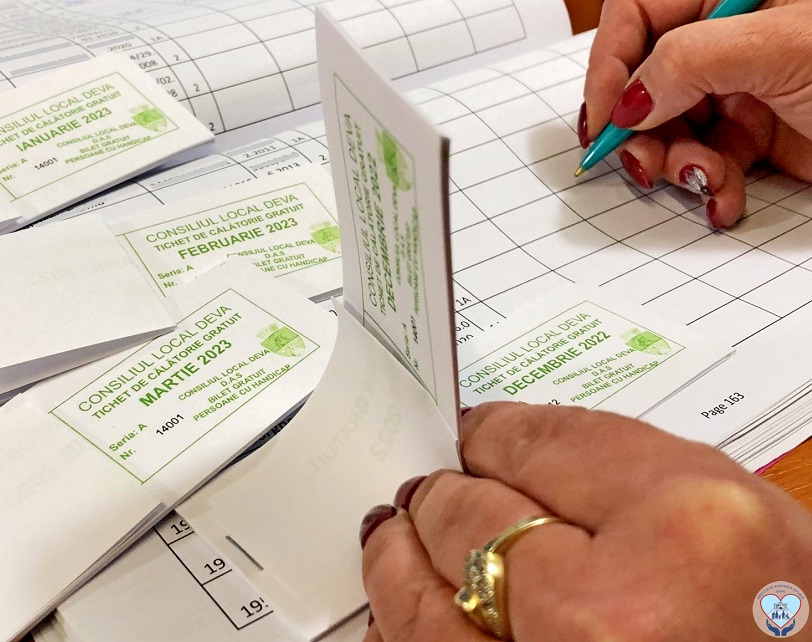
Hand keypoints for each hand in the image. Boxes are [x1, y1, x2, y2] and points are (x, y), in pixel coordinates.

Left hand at [359, 402, 811, 640]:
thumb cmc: (790, 626)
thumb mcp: (745, 524)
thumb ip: (623, 473)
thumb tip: (509, 451)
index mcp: (689, 535)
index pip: (541, 447)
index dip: (494, 435)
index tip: (476, 436)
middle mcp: (609, 617)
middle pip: (468, 520)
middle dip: (441, 496)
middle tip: (428, 488)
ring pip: (424, 607)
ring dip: (399, 562)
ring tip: (394, 536)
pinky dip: (409, 634)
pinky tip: (409, 614)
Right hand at [581, 0, 811, 228]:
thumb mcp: (778, 47)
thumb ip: (686, 64)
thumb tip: (625, 101)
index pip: (638, 14)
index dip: (609, 66)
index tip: (603, 119)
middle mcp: (733, 34)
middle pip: (646, 78)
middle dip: (641, 129)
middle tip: (644, 163)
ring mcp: (744, 84)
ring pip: (669, 127)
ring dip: (676, 166)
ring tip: (701, 180)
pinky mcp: (759, 132)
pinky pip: (706, 160)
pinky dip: (707, 185)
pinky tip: (724, 196)